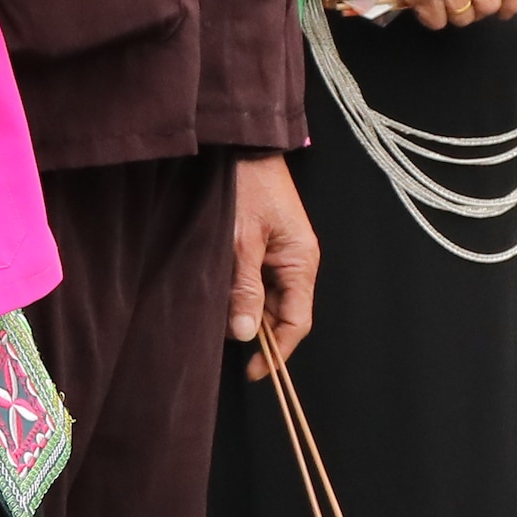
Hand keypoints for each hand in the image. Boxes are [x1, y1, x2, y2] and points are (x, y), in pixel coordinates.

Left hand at [225, 152, 317, 372]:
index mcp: (301, 261)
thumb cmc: (245, 184)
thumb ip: (244, 288)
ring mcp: (282, 252)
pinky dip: (240, 289)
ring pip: (266, 297)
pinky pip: (257, 279)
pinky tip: (220, 288)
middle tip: (220, 330)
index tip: (253, 372)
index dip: (277, 352)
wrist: (241, 145)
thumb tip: (248, 335)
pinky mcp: (266, 244)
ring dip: (244, 307)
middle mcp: (297, 260)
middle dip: (254, 327)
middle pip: (281, 312)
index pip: (297, 321)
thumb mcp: (240, 240)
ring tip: (215, 305)